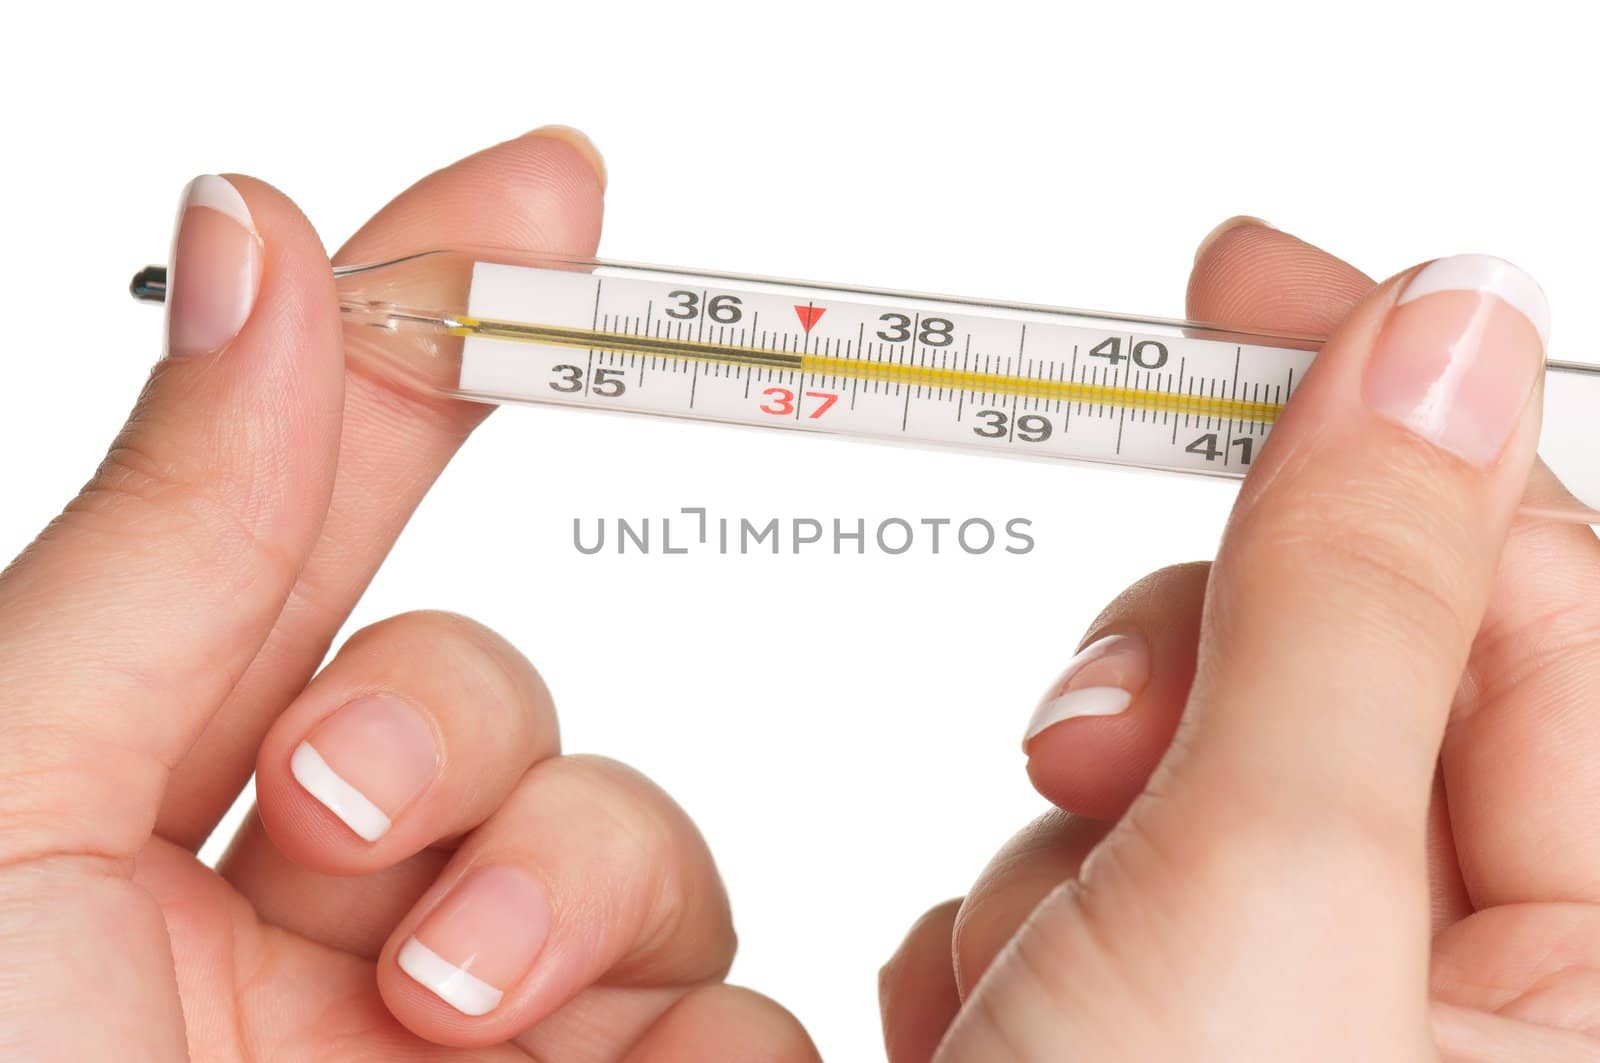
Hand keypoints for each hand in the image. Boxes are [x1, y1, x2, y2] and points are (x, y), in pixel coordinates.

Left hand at [0, 130, 815, 1060]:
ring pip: (654, 851)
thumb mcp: (3, 793)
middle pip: (522, 700)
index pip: (341, 519)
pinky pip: (746, 1029)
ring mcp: (488, 1035)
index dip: (447, 342)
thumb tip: (250, 228)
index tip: (547, 193)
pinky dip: (697, 1046)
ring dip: (572, 889)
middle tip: (330, 813)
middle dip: (457, 716)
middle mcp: (342, 912)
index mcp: (177, 802)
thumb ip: (166, 533)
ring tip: (434, 1013)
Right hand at [881, 223, 1598, 1059]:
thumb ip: (1352, 603)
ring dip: (1055, 855)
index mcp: (1590, 972)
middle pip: (1318, 671)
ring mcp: (1281, 1009)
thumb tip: (1446, 335)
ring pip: (1162, 778)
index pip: (1531, 591)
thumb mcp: (1267, 891)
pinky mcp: (1141, 1034)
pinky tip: (988, 1034)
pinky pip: (1068, 883)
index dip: (1386, 418)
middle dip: (1165, 695)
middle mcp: (1454, 989)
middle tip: (1085, 760)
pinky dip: (997, 934)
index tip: (1243, 285)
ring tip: (1026, 987)